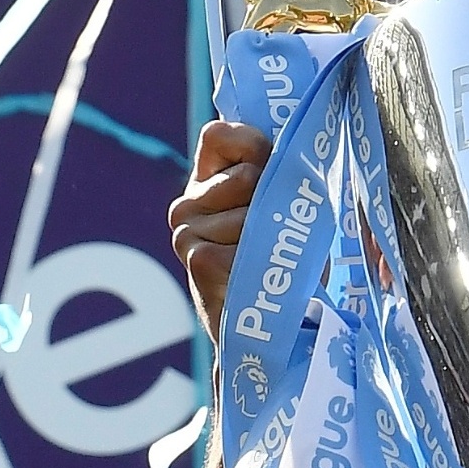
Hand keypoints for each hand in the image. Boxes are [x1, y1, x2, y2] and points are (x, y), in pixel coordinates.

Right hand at [171, 119, 271, 332]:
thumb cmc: (282, 264)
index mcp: (202, 184)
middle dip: (276, 199)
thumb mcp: (279, 207)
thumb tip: (283, 146)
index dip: (253, 145)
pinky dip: (272, 258)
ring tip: (273, 261)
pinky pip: (254, 240)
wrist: (269, 331)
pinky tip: (262, 278)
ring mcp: (187, 233)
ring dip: (278, 234)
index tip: (271, 172)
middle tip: (279, 235)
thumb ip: (272, 168)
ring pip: (255, 208)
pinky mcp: (200, 261)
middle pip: (250, 172)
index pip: (218, 135)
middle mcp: (185, 206)